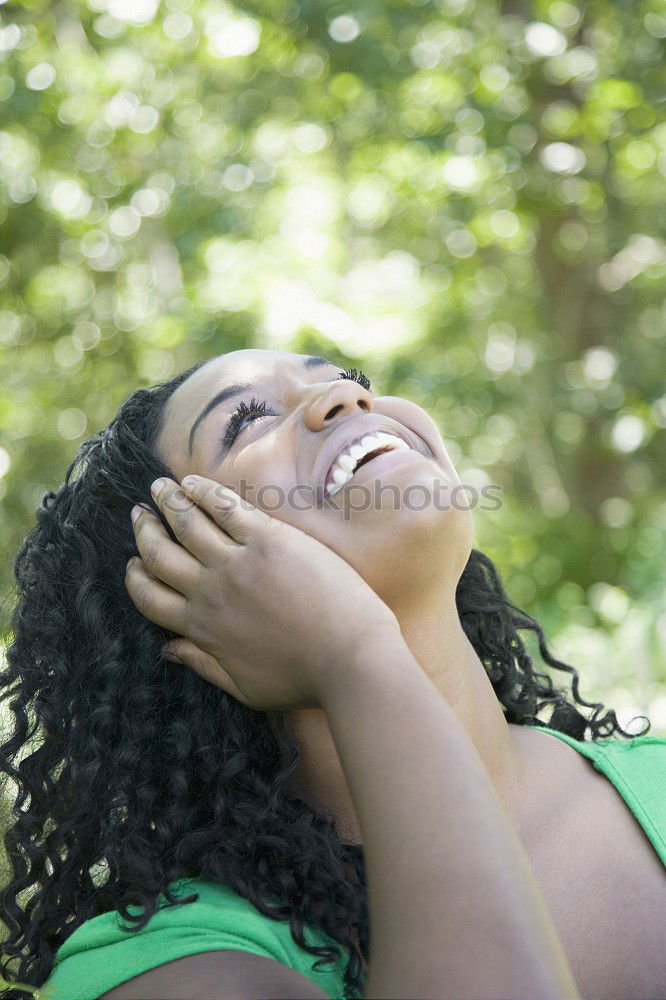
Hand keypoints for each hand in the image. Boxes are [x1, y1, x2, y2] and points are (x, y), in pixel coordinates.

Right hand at [125, 476, 400, 710]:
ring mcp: (237, 562)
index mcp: (202, 629)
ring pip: (185, 523)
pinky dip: (203, 491)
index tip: (134, 562)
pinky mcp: (268, 539)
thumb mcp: (244, 687)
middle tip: (139, 514)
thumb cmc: (303, 680)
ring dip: (167, 502)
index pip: (151, 597)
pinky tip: (193, 482)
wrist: (350, 660)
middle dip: (145, 532)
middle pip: (160, 554)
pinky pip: (224, 507)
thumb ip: (202, 665)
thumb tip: (167, 650)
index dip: (136, 577)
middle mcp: (211, 591)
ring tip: (158, 487)